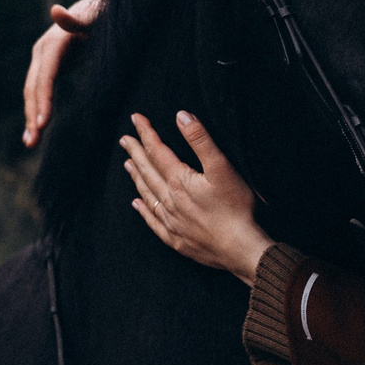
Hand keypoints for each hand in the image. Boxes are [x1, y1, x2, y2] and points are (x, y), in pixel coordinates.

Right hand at [22, 0, 106, 145]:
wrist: (99, 7)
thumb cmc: (102, 14)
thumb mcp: (94, 17)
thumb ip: (75, 19)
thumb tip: (55, 10)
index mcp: (53, 43)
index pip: (45, 76)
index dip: (43, 99)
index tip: (43, 124)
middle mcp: (42, 52)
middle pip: (33, 87)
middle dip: (33, 114)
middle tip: (33, 141)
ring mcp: (43, 60)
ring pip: (33, 92)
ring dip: (31, 118)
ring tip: (30, 143)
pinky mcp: (49, 68)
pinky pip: (40, 93)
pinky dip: (38, 112)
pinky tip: (36, 132)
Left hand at [120, 111, 272, 284]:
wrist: (240, 248)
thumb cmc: (236, 207)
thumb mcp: (222, 167)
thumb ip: (201, 140)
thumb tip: (181, 115)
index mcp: (179, 181)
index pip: (157, 151)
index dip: (146, 133)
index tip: (135, 118)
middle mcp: (169, 201)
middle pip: (148, 172)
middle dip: (136, 153)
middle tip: (124, 140)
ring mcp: (172, 221)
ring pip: (148, 195)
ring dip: (137, 178)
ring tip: (128, 165)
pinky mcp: (177, 239)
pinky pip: (154, 222)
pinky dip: (144, 211)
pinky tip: (137, 205)